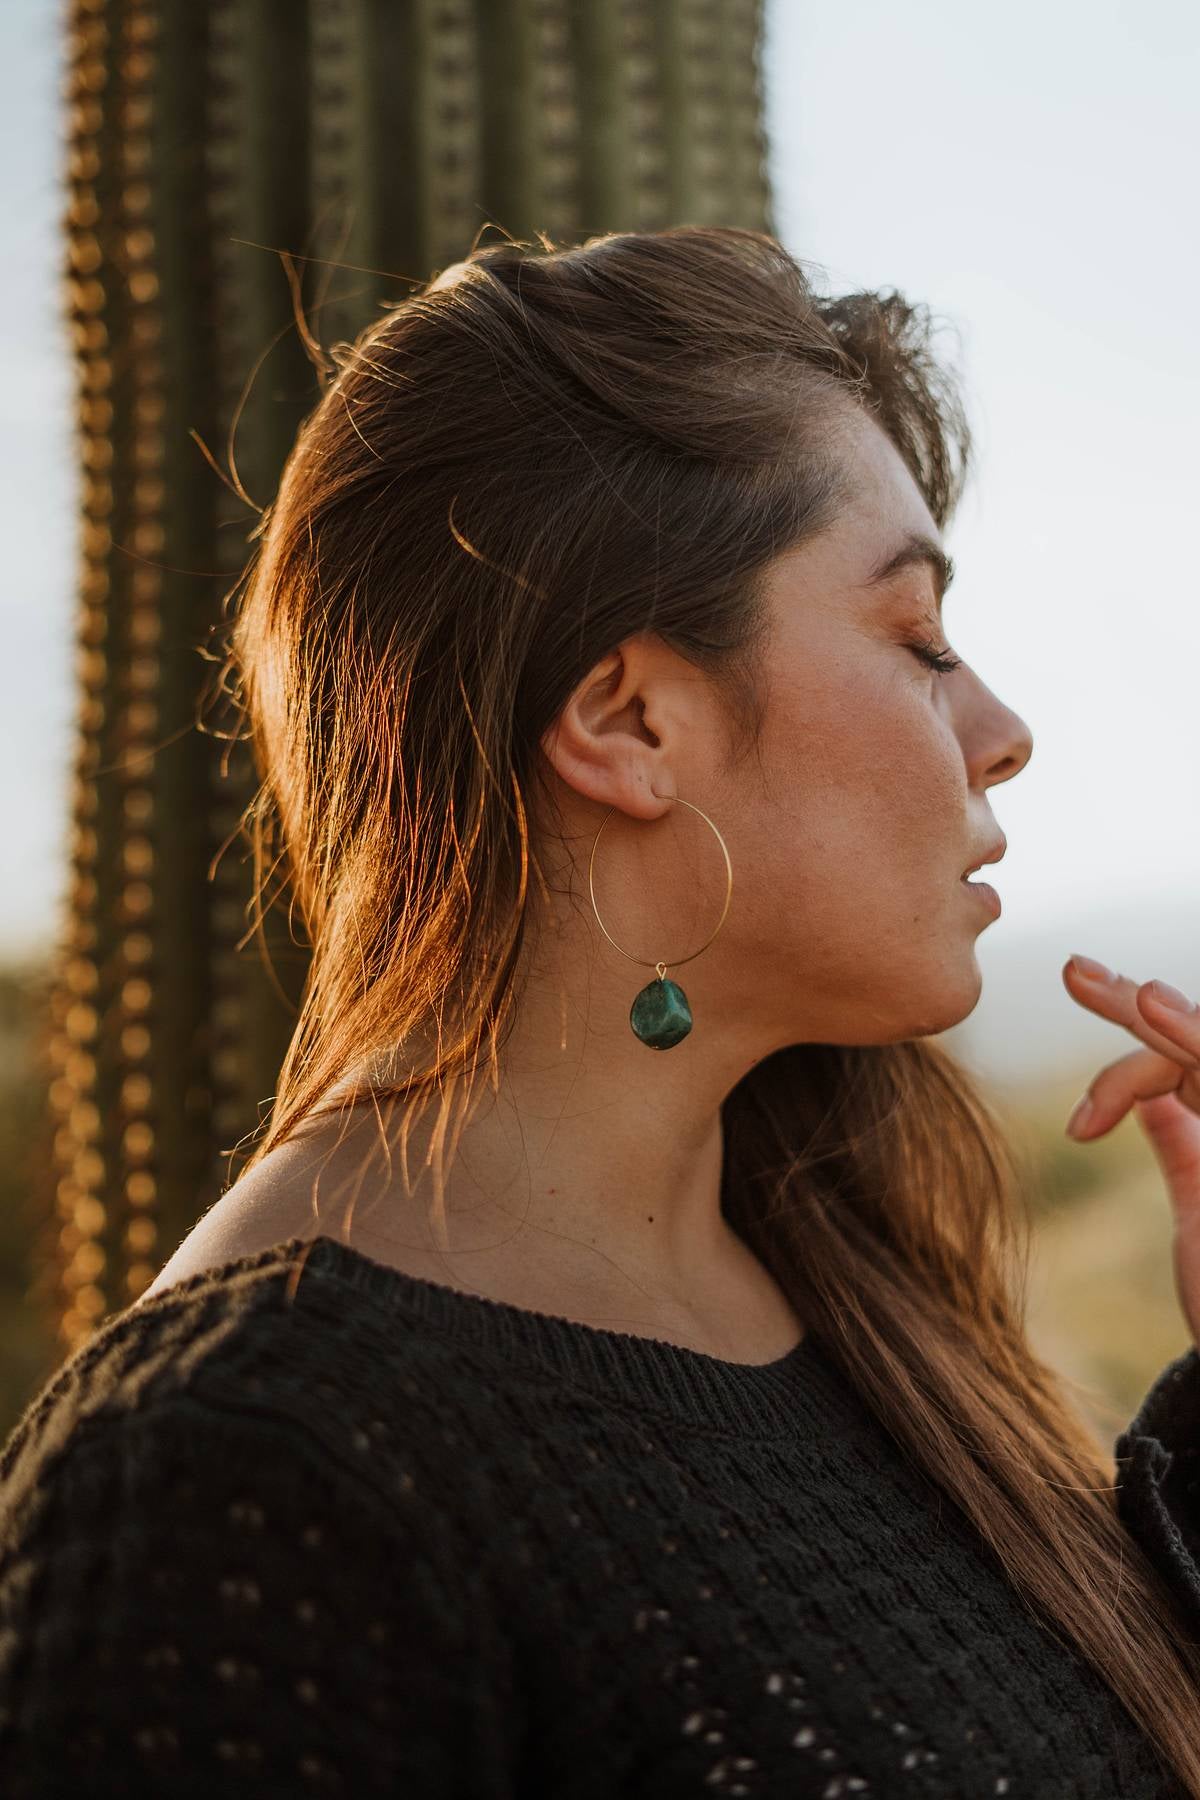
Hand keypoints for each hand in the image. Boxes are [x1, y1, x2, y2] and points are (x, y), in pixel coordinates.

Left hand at [1062, 954, 1199, 1349]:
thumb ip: (1183, 1142)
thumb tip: (1153, 1099)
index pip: (1187, 1065)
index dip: (1133, 1065)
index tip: (1083, 1094)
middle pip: (1198, 1044)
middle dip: (1141, 1008)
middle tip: (1073, 973)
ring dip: (1176, 1024)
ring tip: (1131, 996)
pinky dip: (1193, 1042)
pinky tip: (1153, 1007)